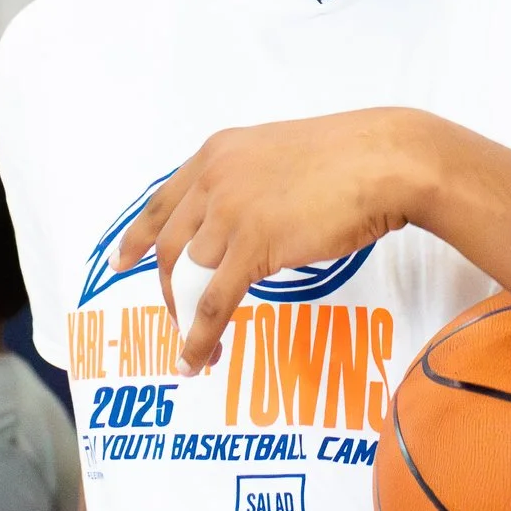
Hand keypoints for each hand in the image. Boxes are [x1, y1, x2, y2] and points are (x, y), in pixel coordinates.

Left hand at [116, 109, 440, 372]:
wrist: (387, 160)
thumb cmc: (353, 158)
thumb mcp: (282, 156)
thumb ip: (250, 183)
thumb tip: (243, 225)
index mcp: (218, 153)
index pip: (162, 200)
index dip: (138, 236)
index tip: (123, 260)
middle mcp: (214, 178)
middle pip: (169, 245)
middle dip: (168, 289)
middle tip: (173, 317)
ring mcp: (230, 210)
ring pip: (190, 277)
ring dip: (187, 318)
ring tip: (198, 349)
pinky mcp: (253, 244)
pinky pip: (214, 301)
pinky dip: (200, 336)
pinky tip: (199, 358)